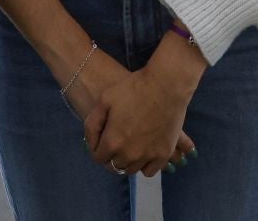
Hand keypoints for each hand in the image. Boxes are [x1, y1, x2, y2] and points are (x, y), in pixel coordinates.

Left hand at [83, 41, 202, 177]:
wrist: (166, 85)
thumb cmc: (134, 89)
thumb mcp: (105, 100)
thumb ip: (92, 124)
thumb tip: (91, 142)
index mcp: (112, 142)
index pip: (98, 158)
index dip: (97, 148)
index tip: (101, 140)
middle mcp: (129, 155)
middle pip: (114, 165)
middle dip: (112, 155)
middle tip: (116, 142)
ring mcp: (148, 156)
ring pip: (131, 169)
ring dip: (127, 161)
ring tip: (130, 146)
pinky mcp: (164, 154)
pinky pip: (149, 171)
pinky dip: (144, 165)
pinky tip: (144, 152)